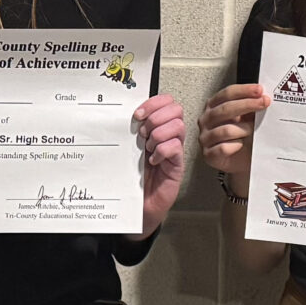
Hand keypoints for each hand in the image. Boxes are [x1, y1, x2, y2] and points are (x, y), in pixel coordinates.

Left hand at [132, 93, 187, 235]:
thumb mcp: (130, 148)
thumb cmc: (134, 176)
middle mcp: (169, 136)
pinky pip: (176, 147)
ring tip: (148, 148)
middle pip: (176, 109)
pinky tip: (153, 160)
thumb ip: (132, 131)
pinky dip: (162, 151)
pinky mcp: (177, 165)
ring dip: (158, 134)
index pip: (166, 102)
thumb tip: (128, 115)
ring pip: (178, 126)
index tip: (137, 114)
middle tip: (142, 134)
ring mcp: (175, 150)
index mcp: (158, 127)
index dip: (153, 103)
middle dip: (156, 117)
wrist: (138, 203)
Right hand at [198, 82, 269, 180]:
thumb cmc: (243, 137)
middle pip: (225, 109)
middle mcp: (206, 120)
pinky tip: (241, 145)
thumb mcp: (247, 118)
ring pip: (225, 130)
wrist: (242, 160)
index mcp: (213, 106)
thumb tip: (263, 98)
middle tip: (264, 103)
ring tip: (253, 131)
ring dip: (243, 129)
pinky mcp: (208, 154)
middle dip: (247, 104)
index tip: (260, 90)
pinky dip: (235, 146)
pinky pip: (223, 148)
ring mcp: (205, 137)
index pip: (227, 94)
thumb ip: (251, 108)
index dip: (244, 90)